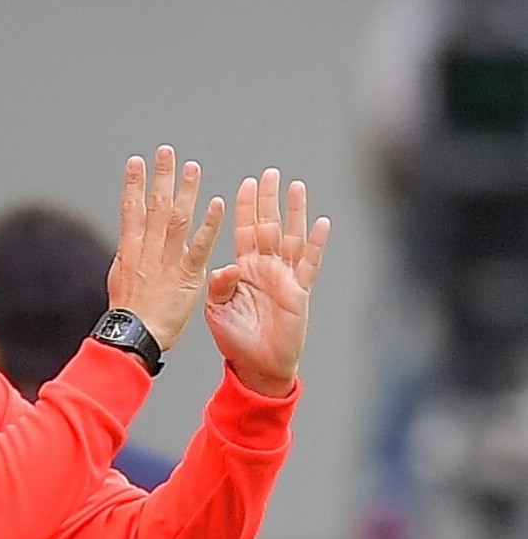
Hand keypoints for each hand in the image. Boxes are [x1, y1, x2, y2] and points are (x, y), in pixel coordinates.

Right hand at [107, 145, 225, 350]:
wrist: (136, 333)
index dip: (133, 183)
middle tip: (167, 152)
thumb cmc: (129, 312)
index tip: (135, 162)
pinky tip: (217, 205)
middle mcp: (149, 248)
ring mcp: (168, 259)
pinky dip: (209, 224)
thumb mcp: (119, 278)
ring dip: (186, 191)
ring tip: (193, 168)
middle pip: (155, 204)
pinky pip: (200, 244)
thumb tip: (127, 242)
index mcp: (131, 248)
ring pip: (178, 217)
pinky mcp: (188, 273)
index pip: (131, 208)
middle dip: (161, 176)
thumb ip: (128, 256)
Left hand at [204, 168, 329, 395]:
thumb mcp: (217, 310)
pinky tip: (321, 223)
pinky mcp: (300, 292)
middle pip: (268, 225)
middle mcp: (265, 268)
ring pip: (292, 237)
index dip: (245, 207)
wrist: (257, 365)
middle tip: (270, 173)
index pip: (243, 230)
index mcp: (243, 269)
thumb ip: (219, 287)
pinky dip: (316, 244)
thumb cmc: (234, 339)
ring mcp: (285, 277)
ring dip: (294, 212)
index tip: (246, 183)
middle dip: (269, 199)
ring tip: (296, 187)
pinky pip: (310, 263)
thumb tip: (227, 267)